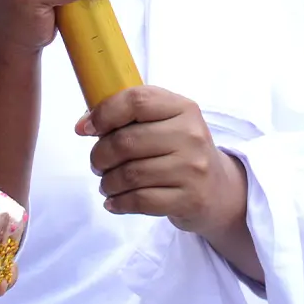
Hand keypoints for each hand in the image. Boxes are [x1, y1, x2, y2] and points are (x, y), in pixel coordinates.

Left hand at [76, 86, 247, 238]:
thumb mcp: (165, 123)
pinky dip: (119, 203)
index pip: (137, 101)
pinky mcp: (190, 199)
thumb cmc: (180, 151)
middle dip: (100, 156)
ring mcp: (193, 168)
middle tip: (98, 164)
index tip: (85, 128)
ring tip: (107, 184)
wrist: (218, 189)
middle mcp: (191, 135)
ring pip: (130, 175)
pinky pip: (140, 201)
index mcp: (183, 108)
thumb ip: (130, 117)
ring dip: (108, 182)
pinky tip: (115, 202)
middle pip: (126, 141)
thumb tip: (84, 124)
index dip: (104, 113)